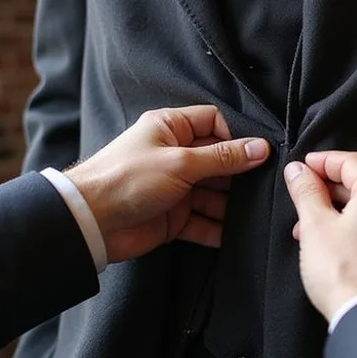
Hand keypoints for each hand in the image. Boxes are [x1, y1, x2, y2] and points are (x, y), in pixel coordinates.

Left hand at [65, 106, 270, 260]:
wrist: (90, 222)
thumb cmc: (127, 179)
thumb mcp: (181, 162)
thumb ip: (223, 158)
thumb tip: (261, 148)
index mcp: (171, 128)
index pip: (214, 121)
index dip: (236, 136)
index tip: (259, 153)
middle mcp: (175, 155)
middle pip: (220, 160)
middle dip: (241, 175)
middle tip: (266, 186)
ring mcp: (176, 187)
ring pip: (215, 194)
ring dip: (233, 205)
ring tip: (255, 213)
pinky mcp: (174, 217)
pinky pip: (203, 222)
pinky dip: (218, 229)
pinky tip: (236, 236)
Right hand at [283, 151, 356, 321]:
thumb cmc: (348, 276)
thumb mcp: (315, 227)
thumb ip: (307, 193)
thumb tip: (300, 172)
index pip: (352, 163)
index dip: (325, 162)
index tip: (307, 168)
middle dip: (335, 196)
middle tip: (308, 206)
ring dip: (354, 220)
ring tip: (324, 238)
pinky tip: (355, 256)